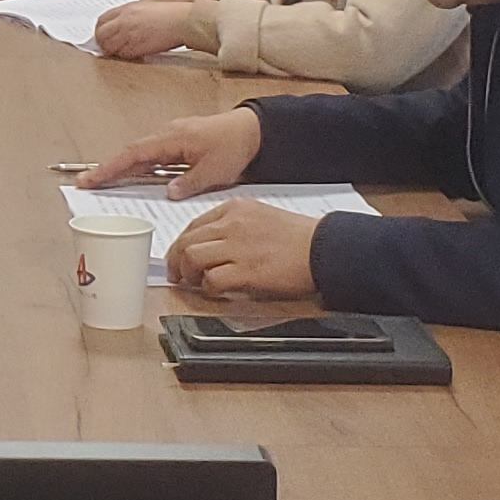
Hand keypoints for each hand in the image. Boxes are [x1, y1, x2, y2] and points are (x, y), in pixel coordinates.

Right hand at [80, 106, 262, 195]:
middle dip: (108, 168)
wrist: (253, 130)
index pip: (133, 154)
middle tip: (87, 183)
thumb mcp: (214, 171)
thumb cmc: (235, 145)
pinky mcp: (178, 141)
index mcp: (172, 139)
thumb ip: (189, 183)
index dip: (110, 168)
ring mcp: (172, 137)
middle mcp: (168, 134)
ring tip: (105, 182)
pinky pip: (153, 154)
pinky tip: (137, 176)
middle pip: (131, 153)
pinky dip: (139, 164)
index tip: (91, 179)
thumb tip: (169, 193)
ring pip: (140, 153)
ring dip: (123, 167)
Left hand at [89, 0, 207, 61]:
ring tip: (117, 52)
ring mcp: (129, 34)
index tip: (102, 35)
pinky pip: (123, 54)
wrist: (182, 21)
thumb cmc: (171, 13)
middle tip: (105, 47)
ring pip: (109, 46)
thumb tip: (128, 16)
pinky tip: (129, 54)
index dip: (100, 30)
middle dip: (101, 42)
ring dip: (111, 51)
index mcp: (127, 9)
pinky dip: (123, 56)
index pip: (102, 20)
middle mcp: (124, 20)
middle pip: (101, 34)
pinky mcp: (137, 46)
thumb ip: (134, 11)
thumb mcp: (148, 6)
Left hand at [166, 199, 324, 297]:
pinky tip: (217, 291)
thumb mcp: (261, 216)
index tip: (179, 257)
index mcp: (234, 209)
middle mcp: (232, 224)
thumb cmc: (298, 237)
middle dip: (176, 262)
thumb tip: (211, 246)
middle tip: (178, 275)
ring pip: (191, 258)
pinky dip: (209, 288)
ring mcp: (237, 247)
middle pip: (186, 241)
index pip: (193, 225)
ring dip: (188, 275)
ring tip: (196, 283)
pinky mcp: (245, 271)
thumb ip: (234, 226)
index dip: (181, 245)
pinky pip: (211, 280)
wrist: (324, 249)